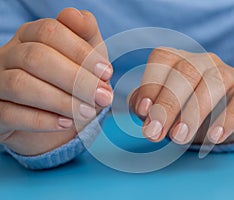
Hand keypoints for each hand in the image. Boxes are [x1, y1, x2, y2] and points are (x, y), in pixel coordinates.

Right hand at [0, 8, 112, 154]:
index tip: (107, 72)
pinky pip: (9, 114)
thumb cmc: (74, 82)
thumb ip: (86, 34)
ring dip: (61, 100)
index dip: (81, 52)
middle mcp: (10, 55)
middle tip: (102, 97)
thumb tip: (76, 16)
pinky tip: (66, 123)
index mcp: (31, 36)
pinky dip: (42, 120)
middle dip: (76, 79)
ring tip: (88, 112)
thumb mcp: (86, 58)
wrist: (60, 116)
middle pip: (36, 57)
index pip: (50, 31)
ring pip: (20, 85)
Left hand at [130, 47, 233, 144]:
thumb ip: (144, 105)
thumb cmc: (184, 108)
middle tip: (156, 133)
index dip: (151, 84)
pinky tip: (214, 137)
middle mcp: (202, 60)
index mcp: (177, 59)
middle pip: (185, 72)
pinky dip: (228, 119)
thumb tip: (142, 110)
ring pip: (213, 83)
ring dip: (193, 112)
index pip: (162, 60)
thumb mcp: (160, 106)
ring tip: (180, 138)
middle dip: (168, 104)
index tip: (144, 112)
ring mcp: (227, 73)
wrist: (223, 115)